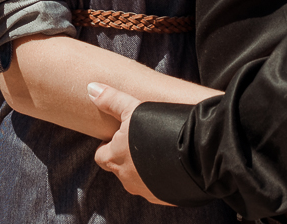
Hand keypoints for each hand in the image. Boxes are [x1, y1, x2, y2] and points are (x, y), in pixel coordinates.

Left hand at [88, 82, 172, 205]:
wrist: (195, 154)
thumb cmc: (160, 128)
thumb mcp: (133, 109)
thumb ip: (111, 100)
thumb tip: (91, 88)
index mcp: (115, 158)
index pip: (101, 156)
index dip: (108, 145)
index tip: (119, 137)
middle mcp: (127, 178)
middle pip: (119, 168)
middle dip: (126, 157)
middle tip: (139, 141)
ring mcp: (146, 190)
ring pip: (138, 180)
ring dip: (143, 169)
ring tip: (158, 151)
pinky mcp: (164, 197)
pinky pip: (157, 188)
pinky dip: (161, 178)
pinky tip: (172, 164)